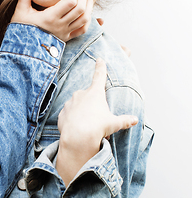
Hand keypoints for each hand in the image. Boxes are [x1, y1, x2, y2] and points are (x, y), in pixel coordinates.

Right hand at [11, 0, 92, 41]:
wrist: (22, 49)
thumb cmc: (20, 29)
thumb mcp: (21, 9)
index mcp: (50, 18)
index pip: (70, 1)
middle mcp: (60, 26)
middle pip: (80, 8)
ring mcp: (65, 33)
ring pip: (85, 18)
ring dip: (89, 4)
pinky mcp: (66, 38)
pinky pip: (83, 29)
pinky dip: (88, 19)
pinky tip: (88, 9)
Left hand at [56, 58, 137, 185]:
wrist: (77, 137)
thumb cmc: (97, 127)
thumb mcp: (114, 123)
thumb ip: (124, 120)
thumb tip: (135, 120)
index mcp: (95, 93)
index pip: (99, 76)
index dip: (100, 67)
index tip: (99, 59)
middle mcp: (81, 94)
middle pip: (89, 96)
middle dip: (93, 106)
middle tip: (97, 119)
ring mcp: (70, 102)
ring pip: (78, 106)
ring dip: (82, 113)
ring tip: (88, 127)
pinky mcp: (62, 112)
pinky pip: (69, 115)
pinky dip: (73, 120)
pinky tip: (77, 128)